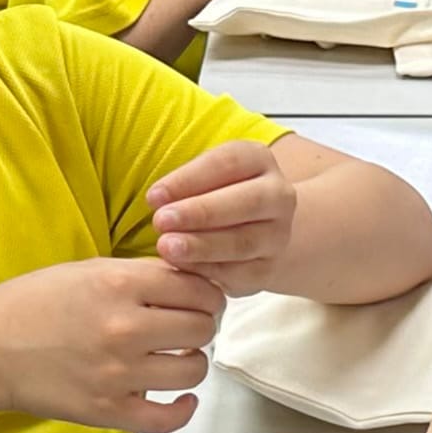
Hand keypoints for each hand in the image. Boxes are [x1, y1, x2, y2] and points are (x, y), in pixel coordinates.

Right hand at [0, 256, 227, 432]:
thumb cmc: (27, 306)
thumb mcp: (84, 271)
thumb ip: (136, 275)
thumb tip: (187, 279)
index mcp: (119, 285)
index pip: (198, 287)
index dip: (207, 292)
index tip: (201, 297)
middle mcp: (125, 329)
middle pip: (202, 327)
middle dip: (202, 324)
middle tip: (188, 326)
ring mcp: (119, 374)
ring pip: (194, 370)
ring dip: (192, 362)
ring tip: (177, 357)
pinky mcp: (109, 411)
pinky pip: (168, 418)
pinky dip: (184, 409)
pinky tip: (181, 397)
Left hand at [145, 138, 298, 295]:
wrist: (251, 229)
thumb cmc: (212, 194)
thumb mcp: (201, 177)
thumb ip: (183, 185)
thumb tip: (156, 200)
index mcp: (258, 160)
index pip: (228, 163)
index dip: (189, 179)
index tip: (153, 197)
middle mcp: (278, 195)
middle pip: (246, 202)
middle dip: (201, 212)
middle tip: (161, 221)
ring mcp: (278, 234)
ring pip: (244, 241)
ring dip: (202, 246)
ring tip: (167, 247)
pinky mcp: (268, 268)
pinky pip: (241, 273)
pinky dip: (209, 270)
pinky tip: (181, 267)